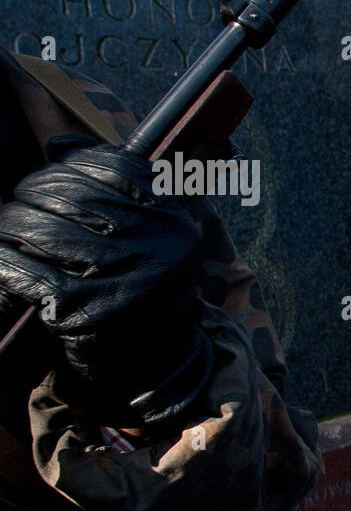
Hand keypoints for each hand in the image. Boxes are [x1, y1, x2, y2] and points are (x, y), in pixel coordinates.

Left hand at [0, 144, 211, 425]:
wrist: (153, 366)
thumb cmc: (141, 289)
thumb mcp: (151, 233)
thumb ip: (120, 184)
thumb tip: (62, 145)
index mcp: (174, 219)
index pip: (108, 165)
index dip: (70, 167)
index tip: (55, 182)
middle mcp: (155, 246)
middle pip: (65, 192)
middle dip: (31, 196)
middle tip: (21, 211)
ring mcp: (120, 279)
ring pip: (35, 225)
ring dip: (9, 228)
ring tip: (10, 237)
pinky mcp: (82, 311)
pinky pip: (20, 269)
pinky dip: (3, 264)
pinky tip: (6, 266)